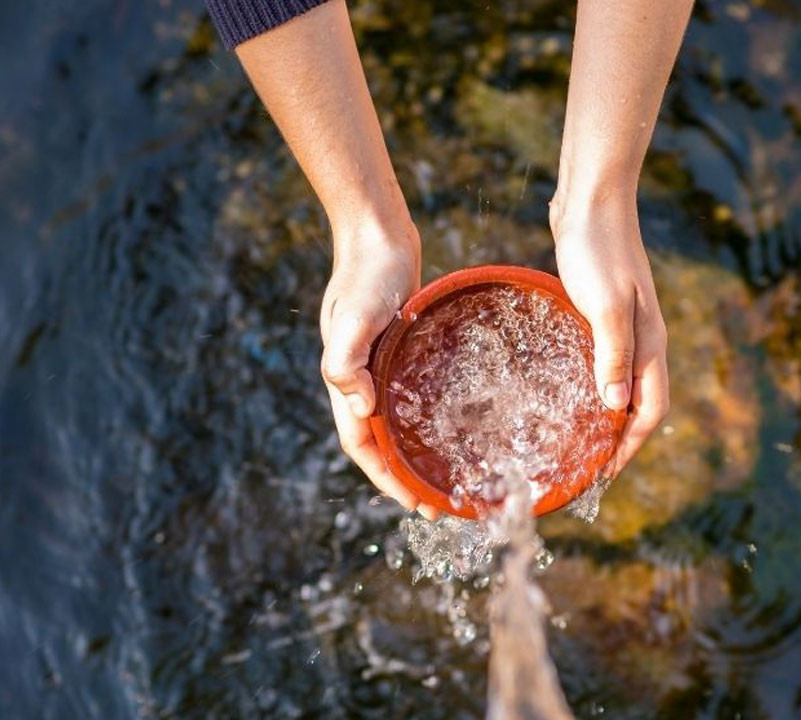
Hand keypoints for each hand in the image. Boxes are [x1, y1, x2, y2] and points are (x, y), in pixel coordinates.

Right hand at [319, 218, 437, 518]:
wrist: (377, 236)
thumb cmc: (366, 274)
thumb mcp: (353, 317)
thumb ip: (346, 361)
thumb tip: (360, 408)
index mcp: (347, 380)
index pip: (363, 445)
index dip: (386, 478)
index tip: (415, 504)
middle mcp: (362, 380)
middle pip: (381, 443)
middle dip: (405, 478)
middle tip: (440, 505)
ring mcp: (381, 366)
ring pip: (397, 423)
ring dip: (416, 453)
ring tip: (447, 476)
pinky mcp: (400, 352)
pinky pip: (412, 396)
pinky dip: (427, 419)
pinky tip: (454, 425)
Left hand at [551, 194, 669, 475]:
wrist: (592, 200)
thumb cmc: (597, 250)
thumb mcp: (604, 305)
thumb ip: (612, 355)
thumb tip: (615, 408)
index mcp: (649, 344)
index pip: (650, 411)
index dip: (630, 446)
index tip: (604, 475)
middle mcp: (643, 340)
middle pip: (640, 404)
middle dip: (619, 440)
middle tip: (587, 468)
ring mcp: (625, 326)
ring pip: (622, 384)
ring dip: (605, 415)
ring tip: (577, 440)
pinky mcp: (603, 312)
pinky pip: (604, 362)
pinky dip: (592, 385)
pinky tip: (565, 389)